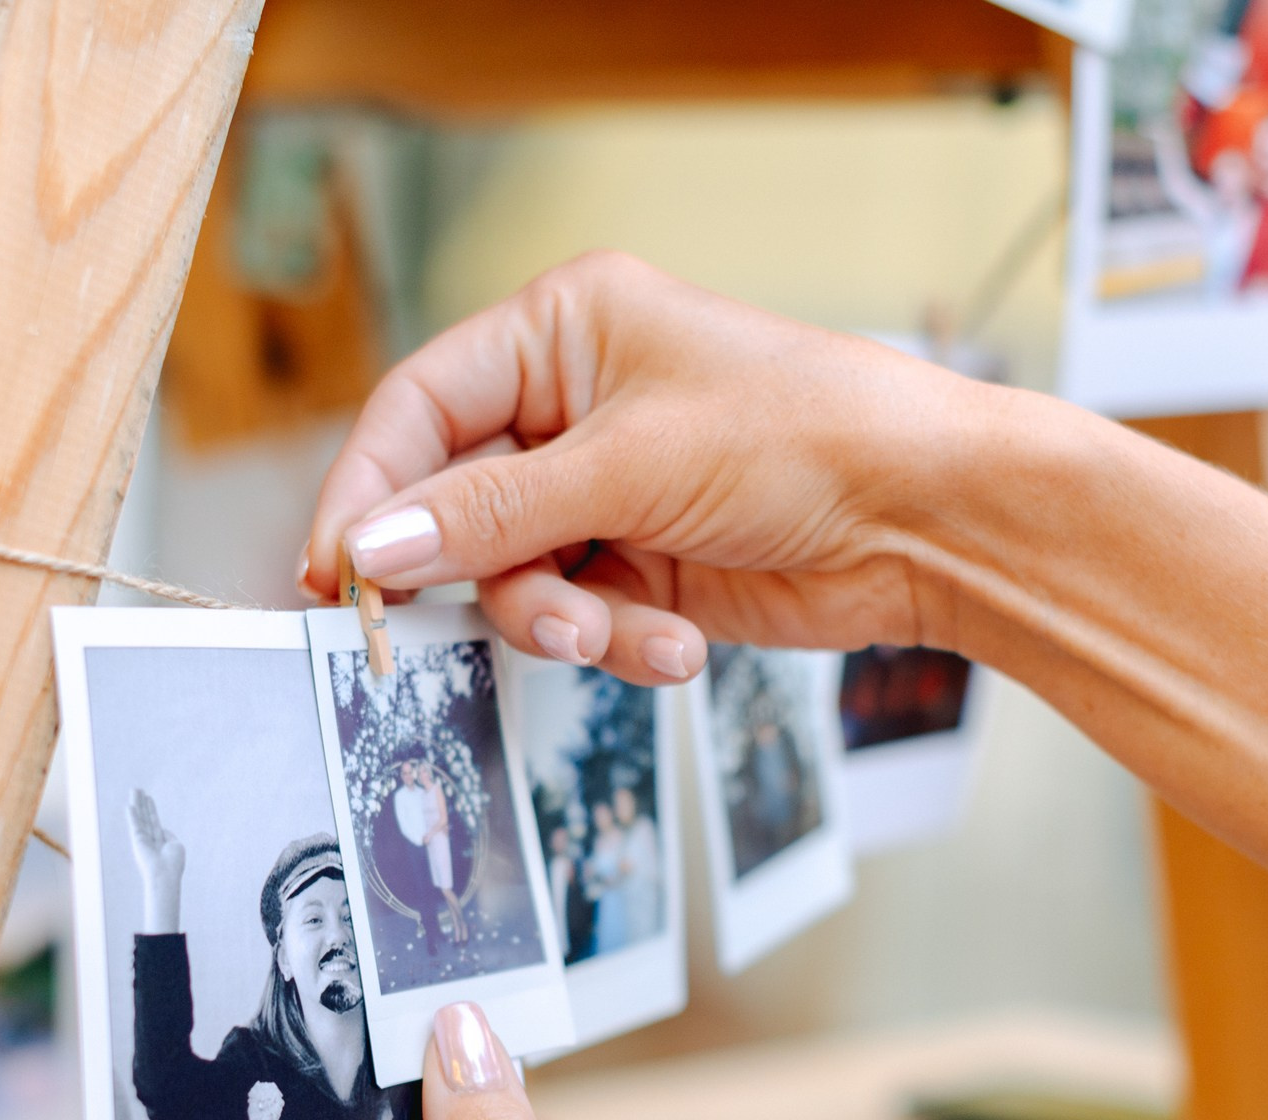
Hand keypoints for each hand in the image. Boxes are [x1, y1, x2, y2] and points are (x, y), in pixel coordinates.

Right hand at [125, 788, 183, 934]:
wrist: (164, 875)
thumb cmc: (173, 864)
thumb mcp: (176, 846)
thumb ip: (169, 835)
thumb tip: (162, 829)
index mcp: (160, 842)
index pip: (154, 822)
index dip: (151, 809)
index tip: (148, 798)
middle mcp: (149, 839)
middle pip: (145, 817)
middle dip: (142, 803)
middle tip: (138, 789)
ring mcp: (142, 839)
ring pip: (139, 817)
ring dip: (137, 803)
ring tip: (134, 789)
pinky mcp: (137, 840)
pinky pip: (135, 825)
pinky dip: (132, 815)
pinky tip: (130, 805)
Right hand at [301, 252, 1002, 685]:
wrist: (930, 519)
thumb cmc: (811, 432)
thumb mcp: (633, 465)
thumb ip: (492, 514)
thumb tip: (373, 546)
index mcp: (564, 331)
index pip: (420, 407)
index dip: (370, 489)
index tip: (338, 568)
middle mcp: (574, 407)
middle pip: (456, 505)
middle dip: (481, 573)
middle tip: (479, 618)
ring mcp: (607, 492)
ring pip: (512, 578)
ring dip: (559, 619)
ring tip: (615, 630)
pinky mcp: (642, 566)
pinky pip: (579, 617)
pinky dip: (617, 639)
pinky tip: (674, 639)